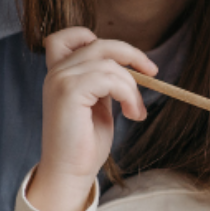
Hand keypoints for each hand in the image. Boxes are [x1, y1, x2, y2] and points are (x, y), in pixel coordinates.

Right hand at [27, 27, 157, 210]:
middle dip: (132, 55)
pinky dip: (129, 94)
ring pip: (110, 63)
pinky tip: (131, 114)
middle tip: (153, 73)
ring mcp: (60, 80)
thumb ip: (103, 81)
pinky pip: (111, 78)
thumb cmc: (84, 144)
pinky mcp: (69, 91)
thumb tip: (129, 66)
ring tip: (136, 111)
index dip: (94, 37)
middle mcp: (56, 73)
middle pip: (100, 44)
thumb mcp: (97, 104)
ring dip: (132, 87)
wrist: (70, 174)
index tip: (123, 59)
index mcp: (59, 74)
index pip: (66, 36)